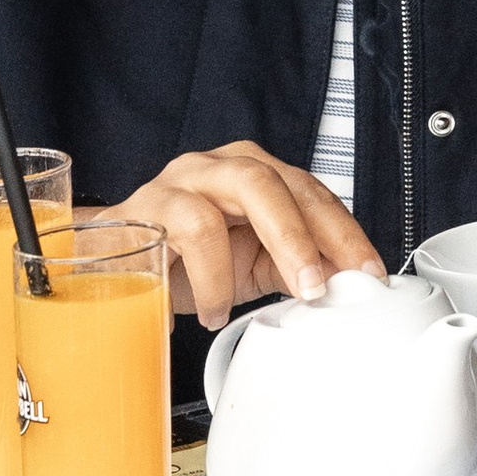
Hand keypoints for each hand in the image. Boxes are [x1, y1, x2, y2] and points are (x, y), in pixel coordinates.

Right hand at [116, 142, 387, 332]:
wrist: (108, 264)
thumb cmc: (183, 260)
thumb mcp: (249, 265)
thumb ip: (294, 266)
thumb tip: (344, 282)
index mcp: (254, 174)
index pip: (310, 191)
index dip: (345, 231)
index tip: (369, 273)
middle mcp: (221, 166)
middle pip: (279, 181)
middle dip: (315, 233)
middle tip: (327, 285)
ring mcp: (182, 179)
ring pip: (244, 188)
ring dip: (275, 247)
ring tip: (285, 296)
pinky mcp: (147, 205)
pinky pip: (191, 227)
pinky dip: (212, 277)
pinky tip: (215, 310)